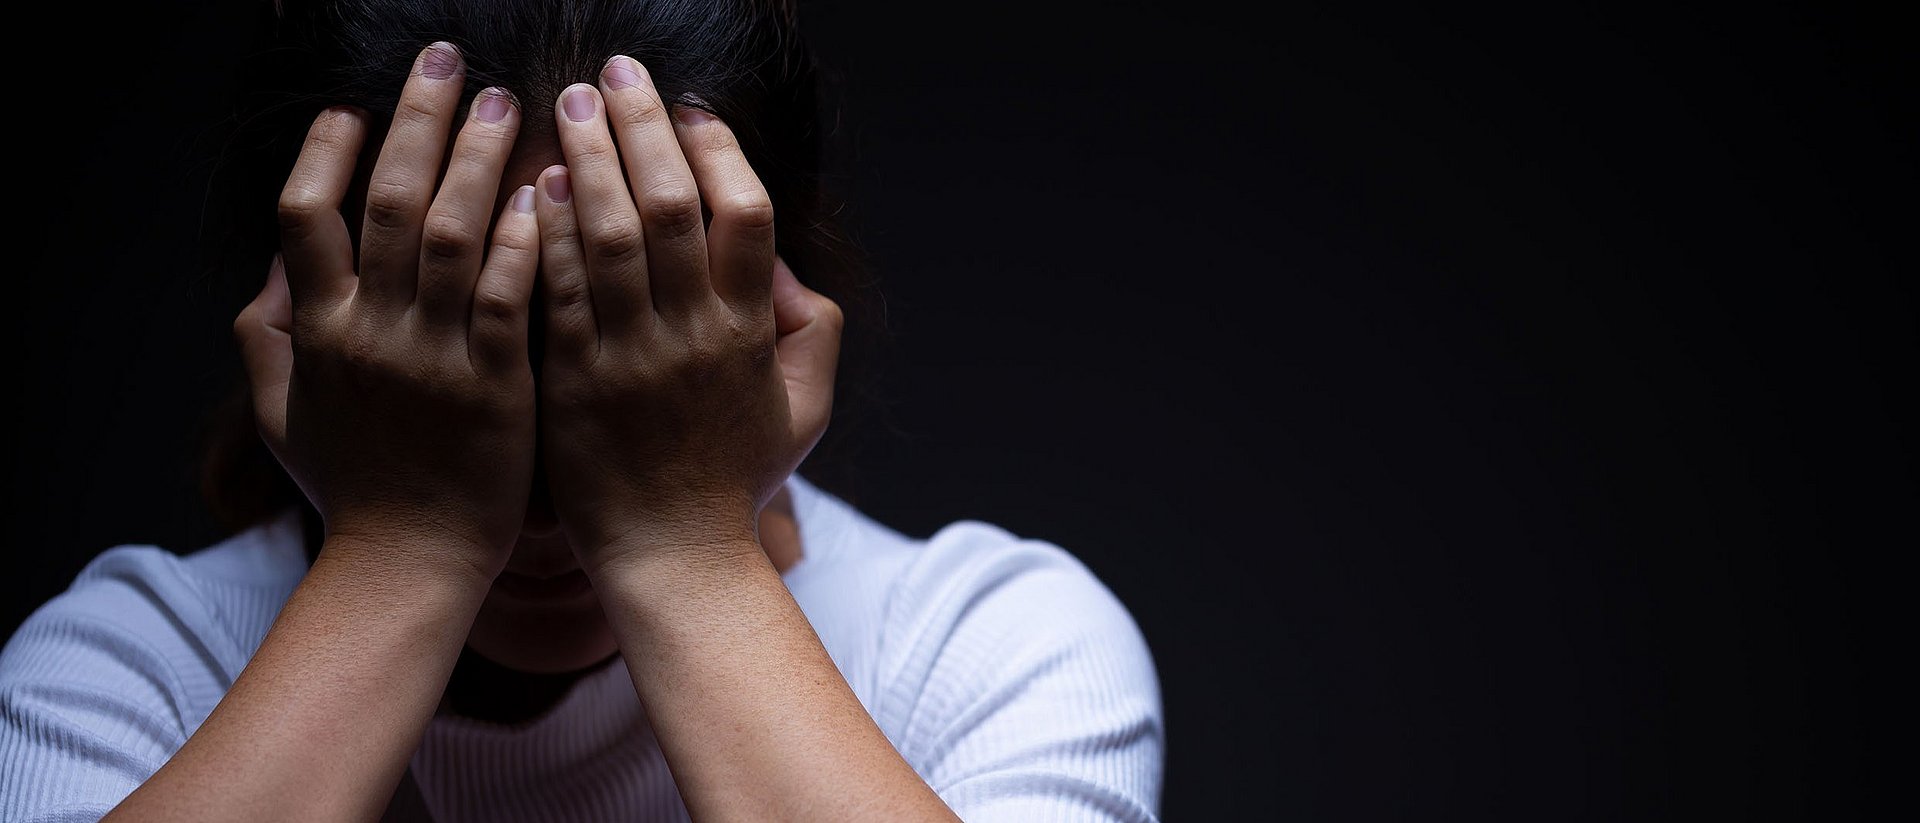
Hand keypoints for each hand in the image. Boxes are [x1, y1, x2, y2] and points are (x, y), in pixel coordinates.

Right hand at [233, 42, 538, 580]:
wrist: (408, 566)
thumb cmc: (354, 488)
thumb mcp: (282, 413)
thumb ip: (267, 336)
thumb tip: (273, 268)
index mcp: (314, 329)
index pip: (305, 214)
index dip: (328, 150)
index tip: (355, 103)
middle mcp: (367, 331)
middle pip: (382, 199)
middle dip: (414, 120)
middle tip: (445, 60)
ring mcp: (431, 355)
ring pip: (446, 232)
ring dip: (474, 158)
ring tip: (504, 100)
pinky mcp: (494, 384)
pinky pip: (505, 295)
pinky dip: (522, 238)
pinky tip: (545, 190)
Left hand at [532, 55, 844, 568]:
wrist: (673, 557)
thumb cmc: (737, 477)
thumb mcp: (806, 407)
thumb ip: (811, 328)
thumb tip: (784, 264)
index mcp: (750, 332)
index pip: (744, 215)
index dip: (717, 151)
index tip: (688, 107)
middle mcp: (692, 335)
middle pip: (669, 206)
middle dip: (641, 128)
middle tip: (615, 72)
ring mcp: (627, 358)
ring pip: (606, 237)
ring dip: (587, 159)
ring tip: (566, 103)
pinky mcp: (570, 382)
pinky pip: (556, 292)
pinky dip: (546, 233)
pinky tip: (534, 184)